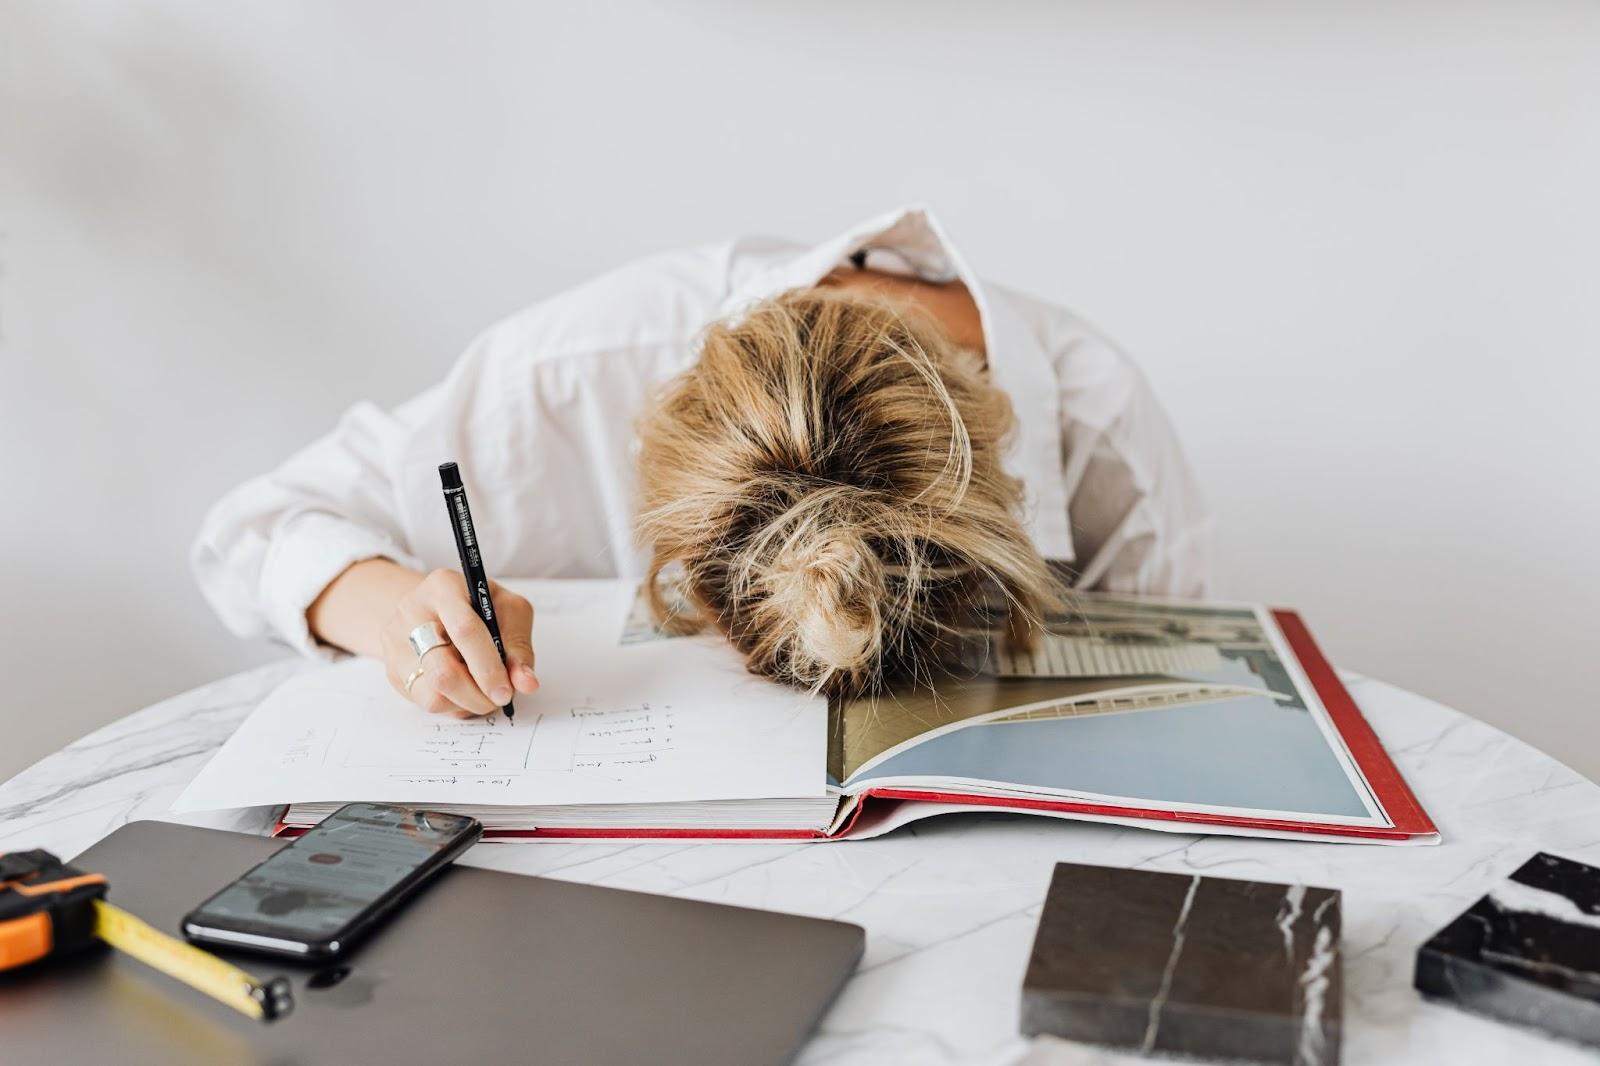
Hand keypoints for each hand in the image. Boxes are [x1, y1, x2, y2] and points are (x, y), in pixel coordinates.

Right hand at [380, 569, 538, 716]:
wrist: (435, 608)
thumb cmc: (479, 608)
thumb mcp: (508, 612)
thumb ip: (519, 647)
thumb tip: (526, 683)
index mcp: (443, 587)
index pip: (464, 630)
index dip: (489, 667)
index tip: (506, 691)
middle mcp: (412, 612)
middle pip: (443, 672)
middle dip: (478, 694)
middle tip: (499, 699)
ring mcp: (396, 644)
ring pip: (433, 695)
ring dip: (468, 704)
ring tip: (483, 691)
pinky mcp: (393, 672)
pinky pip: (426, 704)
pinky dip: (454, 706)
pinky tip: (464, 690)